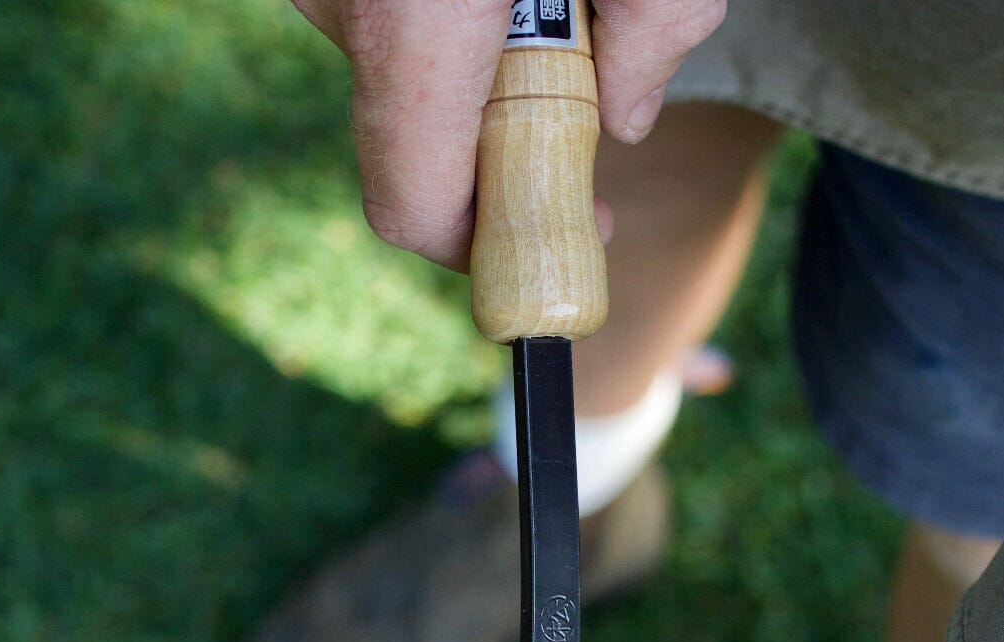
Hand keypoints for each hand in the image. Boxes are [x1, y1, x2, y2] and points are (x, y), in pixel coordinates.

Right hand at [287, 0, 725, 266]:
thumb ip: (657, 25)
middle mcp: (346, 1)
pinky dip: (447, 24)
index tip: (551, 244)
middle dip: (499, 145)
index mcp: (416, 18)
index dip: (478, 254)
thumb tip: (624, 121)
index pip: (416, 209)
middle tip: (582, 102)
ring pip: (401, 77)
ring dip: (478, 71)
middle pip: (415, 145)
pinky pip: (385, 23)